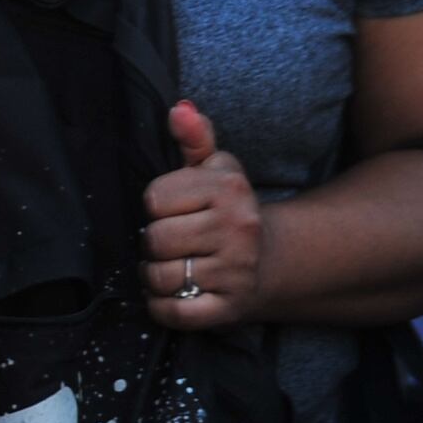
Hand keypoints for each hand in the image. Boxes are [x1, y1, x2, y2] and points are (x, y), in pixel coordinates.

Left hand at [141, 101, 263, 328]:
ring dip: (154, 275)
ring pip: (160, 276)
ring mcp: (236, 271)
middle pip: (155, 239)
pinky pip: (175, 313)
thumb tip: (179, 109)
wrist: (268, 260)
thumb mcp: (215, 171)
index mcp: (230, 189)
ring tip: (169, 266)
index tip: (173, 210)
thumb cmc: (227, 210)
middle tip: (169, 242)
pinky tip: (171, 293)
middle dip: (153, 242)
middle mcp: (238, 228)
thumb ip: (194, 138)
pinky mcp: (229, 309)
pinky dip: (161, 306)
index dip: (156, 206)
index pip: (155, 198)